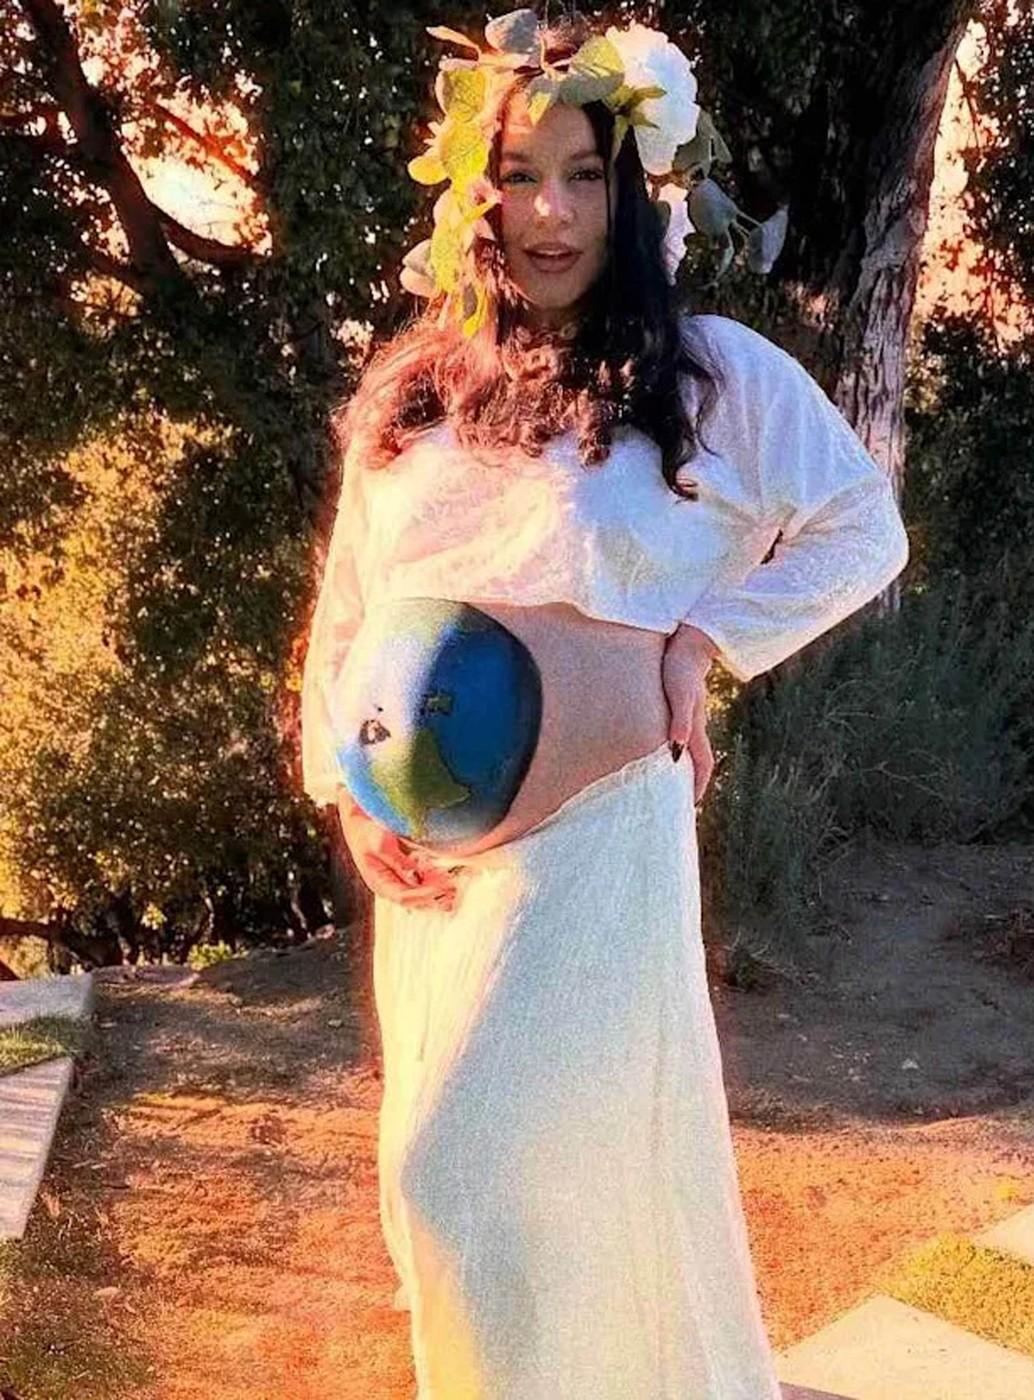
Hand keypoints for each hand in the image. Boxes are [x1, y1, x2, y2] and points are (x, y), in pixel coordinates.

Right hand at [337, 792, 460, 912]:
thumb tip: (417, 878)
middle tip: (455, 889)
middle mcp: (388, 885)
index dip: (426, 894)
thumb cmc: (366, 829)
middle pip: (415, 900)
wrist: (358, 816)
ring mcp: (396, 878)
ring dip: (437, 893)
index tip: (444, 885)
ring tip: (456, 889)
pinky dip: (435, 882)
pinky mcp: (403, 870)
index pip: (405, 897)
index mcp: (379, 882)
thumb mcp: (381, 842)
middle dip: (435, 897)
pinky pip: (421, 883)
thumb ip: (399, 861)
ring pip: (419, 894)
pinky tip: (448, 878)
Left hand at [661, 623, 716, 806]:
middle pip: (697, 758)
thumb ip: (680, 720)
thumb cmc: (681, 665)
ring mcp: (688, 711)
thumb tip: (677, 750)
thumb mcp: (679, 693)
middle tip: (680, 800)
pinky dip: (675, 744)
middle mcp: (694, 722)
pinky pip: (679, 730)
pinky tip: (663, 743)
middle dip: (691, 781)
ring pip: (688, 745)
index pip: (702, 763)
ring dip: (683, 765)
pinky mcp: (680, 701)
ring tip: (670, 779)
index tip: (690, 805)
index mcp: (695, 725)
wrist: (689, 637)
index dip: (697, 785)